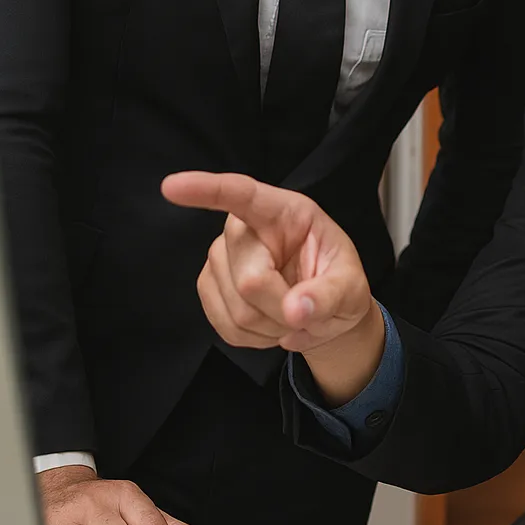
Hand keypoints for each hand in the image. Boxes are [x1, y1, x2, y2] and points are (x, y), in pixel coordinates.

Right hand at [161, 171, 384, 401]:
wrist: (323, 311)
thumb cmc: (337, 284)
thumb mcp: (352, 287)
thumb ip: (329, 296)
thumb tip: (295, 310)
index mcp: (282, 211)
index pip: (240, 194)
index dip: (205, 190)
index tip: (172, 187)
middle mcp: (243, 228)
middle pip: (251, 279)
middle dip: (284, 308)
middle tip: (307, 310)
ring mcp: (219, 258)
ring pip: (238, 309)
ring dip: (273, 326)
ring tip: (291, 314)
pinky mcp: (209, 288)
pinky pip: (227, 327)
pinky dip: (257, 338)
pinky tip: (271, 324)